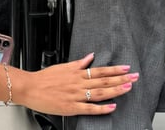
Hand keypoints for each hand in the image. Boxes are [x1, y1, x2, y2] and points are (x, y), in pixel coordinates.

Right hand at [16, 53, 136, 116]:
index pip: (100, 70)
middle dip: (121, 78)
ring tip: (128, 87)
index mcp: (77, 73)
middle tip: (134, 77)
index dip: (114, 69)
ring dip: (115, 90)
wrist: (29, 88)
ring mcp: (76, 96)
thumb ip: (79, 63)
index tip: (126, 68)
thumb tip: (90, 57)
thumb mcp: (63, 66)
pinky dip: (102, 108)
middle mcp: (78, 83)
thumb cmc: (44, 78)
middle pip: (103, 80)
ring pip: (100, 93)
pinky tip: (112, 106)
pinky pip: (89, 108)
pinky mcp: (71, 107)